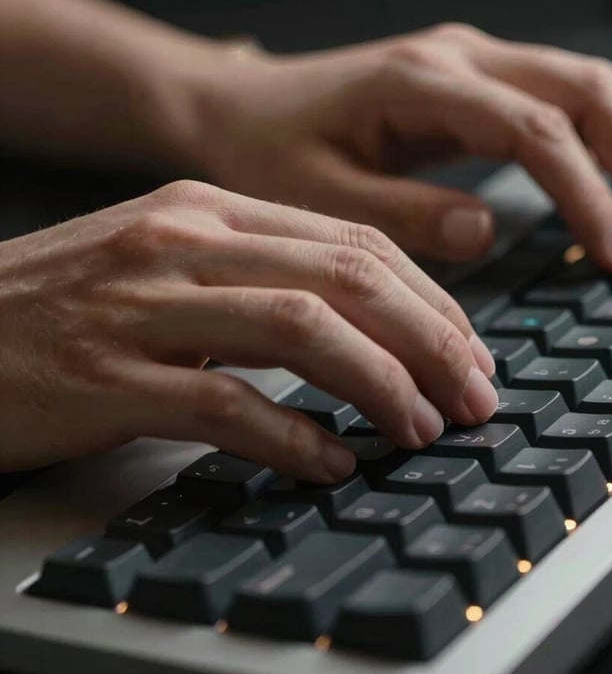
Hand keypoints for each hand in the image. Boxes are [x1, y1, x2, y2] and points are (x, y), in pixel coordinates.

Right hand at [0, 181, 497, 479]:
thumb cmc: (74, 307)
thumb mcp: (177, 268)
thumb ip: (264, 286)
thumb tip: (367, 340)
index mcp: (211, 209)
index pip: (356, 242)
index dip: (430, 301)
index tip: (470, 353)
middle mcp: (185, 240)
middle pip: (347, 278)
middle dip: (431, 342)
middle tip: (475, 398)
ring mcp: (144, 304)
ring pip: (301, 331)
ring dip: (381, 385)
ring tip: (422, 431)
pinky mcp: (108, 376)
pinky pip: (226, 403)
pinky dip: (293, 437)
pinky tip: (332, 463)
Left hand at [186, 23, 611, 270]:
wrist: (236, 111)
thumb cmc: (266, 153)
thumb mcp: (320, 198)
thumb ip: (403, 215)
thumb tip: (487, 231)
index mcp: (421, 82)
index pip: (537, 130)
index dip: (587, 194)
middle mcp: (456, 57)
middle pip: (586, 91)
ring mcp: (467, 62)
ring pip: (582, 89)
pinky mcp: (467, 84)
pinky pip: (555, 101)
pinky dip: (598, 145)